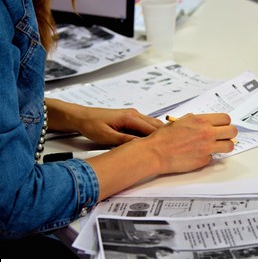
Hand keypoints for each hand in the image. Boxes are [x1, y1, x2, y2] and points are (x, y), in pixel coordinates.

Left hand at [46, 98, 162, 144]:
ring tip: (165, 146)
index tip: (170, 146)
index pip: (152, 129)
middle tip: (173, 147)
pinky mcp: (130, 118)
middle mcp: (134, 114)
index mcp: (129, 117)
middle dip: (164, 135)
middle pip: (156, 125)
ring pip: (152, 125)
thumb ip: (125, 141)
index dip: (162, 138)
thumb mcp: (107, 137)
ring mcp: (133, 115)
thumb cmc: (91, 125)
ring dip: (158, 135)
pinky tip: (152, 142)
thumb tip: (139, 146)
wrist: (81, 117)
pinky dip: (151, 133)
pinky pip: (145, 125)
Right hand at [144, 113, 237, 173]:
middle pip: (232, 131)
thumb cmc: (165, 137)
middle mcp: (207, 133)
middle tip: (224, 136)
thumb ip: (198, 121)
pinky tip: (198, 154)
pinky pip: (213, 157)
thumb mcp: (182, 121)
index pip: (226, 119)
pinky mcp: (204, 160)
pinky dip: (208, 156)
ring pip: (229, 146)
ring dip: (225, 146)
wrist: (156, 152)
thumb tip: (209, 123)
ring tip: (217, 146)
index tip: (222, 126)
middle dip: (229, 133)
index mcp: (201, 121)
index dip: (225, 123)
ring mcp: (207, 148)